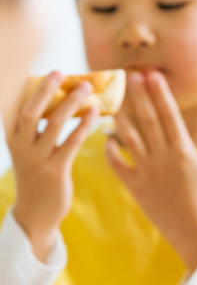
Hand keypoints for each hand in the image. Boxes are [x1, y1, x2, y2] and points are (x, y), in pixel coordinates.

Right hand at [8, 72, 99, 261]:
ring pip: (54, 124)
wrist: (36, 214)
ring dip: (71, 103)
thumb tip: (60, 104)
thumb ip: (39, 131)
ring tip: (86, 87)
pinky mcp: (55, 170)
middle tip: (61, 71)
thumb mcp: (31, 152)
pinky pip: (71, 142)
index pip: (17, 108)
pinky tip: (95, 113)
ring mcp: (37, 159)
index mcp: (13, 139)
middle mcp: (20, 147)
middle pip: (32, 111)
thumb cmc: (38, 177)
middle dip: (46, 90)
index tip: (43, 71)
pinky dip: (84, 125)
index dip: (29, 89)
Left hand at [105, 70, 196, 271]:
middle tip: (130, 75)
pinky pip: (117, 165)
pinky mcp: (135, 186)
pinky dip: (110, 151)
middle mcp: (163, 157)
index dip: (160, 94)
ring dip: (121, 117)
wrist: (195, 232)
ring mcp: (146, 171)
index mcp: (184, 151)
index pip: (170, 115)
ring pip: (129, 138)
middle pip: (148, 120)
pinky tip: (106, 138)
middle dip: (139, 96)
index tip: (153, 76)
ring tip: (112, 100)